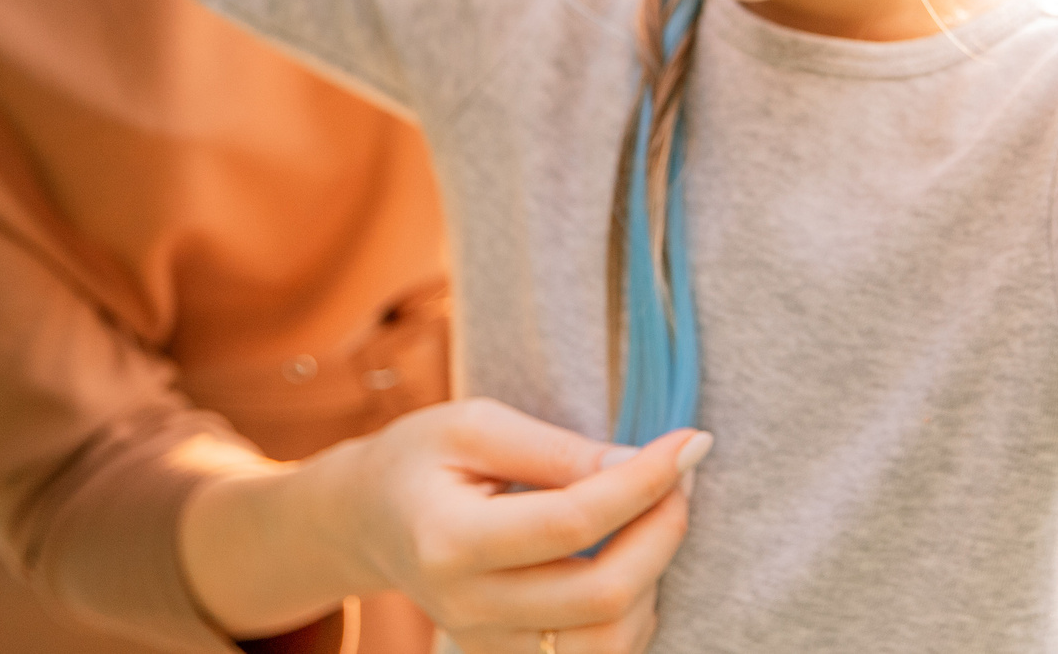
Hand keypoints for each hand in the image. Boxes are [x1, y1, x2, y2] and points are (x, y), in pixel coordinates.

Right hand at [179, 398, 705, 651]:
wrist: (368, 520)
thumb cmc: (421, 459)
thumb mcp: (476, 425)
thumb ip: (558, 450)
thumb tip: (644, 464)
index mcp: (448, 541)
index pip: (571, 523)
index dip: (643, 483)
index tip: (689, 443)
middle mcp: (467, 608)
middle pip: (600, 596)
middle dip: (662, 532)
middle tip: (680, 477)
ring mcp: (488, 646)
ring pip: (609, 642)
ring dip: (654, 578)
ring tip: (653, 516)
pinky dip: (632, 609)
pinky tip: (628, 558)